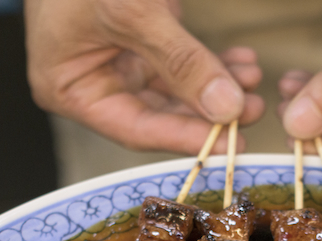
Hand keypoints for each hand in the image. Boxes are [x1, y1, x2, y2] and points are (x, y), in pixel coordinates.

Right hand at [24, 0, 264, 154]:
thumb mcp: (130, 12)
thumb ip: (180, 61)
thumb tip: (226, 107)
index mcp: (69, 89)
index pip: (136, 129)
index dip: (186, 138)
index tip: (231, 145)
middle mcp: (93, 83)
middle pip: (159, 114)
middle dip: (208, 111)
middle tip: (252, 109)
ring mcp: (117, 62)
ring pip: (175, 90)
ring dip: (216, 86)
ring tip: (251, 78)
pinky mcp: (140, 41)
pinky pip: (180, 63)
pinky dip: (211, 63)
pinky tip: (241, 61)